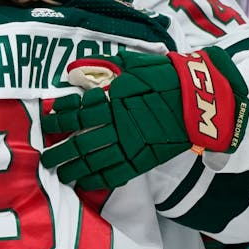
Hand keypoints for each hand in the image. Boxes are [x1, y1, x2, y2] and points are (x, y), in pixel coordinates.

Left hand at [40, 47, 248, 189]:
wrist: (203, 97)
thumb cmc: (171, 77)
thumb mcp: (140, 65)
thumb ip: (116, 66)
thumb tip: (90, 65)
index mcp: (113, 98)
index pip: (76, 110)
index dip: (59, 117)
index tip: (48, 121)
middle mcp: (117, 123)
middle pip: (78, 141)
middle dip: (58, 151)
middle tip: (45, 158)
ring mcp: (129, 143)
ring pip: (92, 161)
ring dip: (72, 169)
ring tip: (59, 174)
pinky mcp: (143, 159)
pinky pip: (115, 174)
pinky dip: (97, 180)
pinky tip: (85, 183)